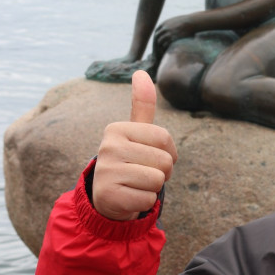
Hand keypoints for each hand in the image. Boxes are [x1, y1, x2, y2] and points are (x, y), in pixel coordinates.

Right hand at [93, 70, 177, 220]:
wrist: (108, 197)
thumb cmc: (130, 161)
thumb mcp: (135, 133)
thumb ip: (141, 106)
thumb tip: (141, 72)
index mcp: (116, 128)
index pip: (165, 138)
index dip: (168, 153)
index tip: (150, 156)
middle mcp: (108, 147)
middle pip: (164, 161)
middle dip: (161, 172)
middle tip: (142, 174)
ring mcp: (106, 171)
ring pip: (157, 181)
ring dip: (153, 188)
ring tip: (136, 185)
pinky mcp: (108, 196)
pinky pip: (148, 200)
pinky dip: (144, 202)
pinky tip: (130, 197)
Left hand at [152, 17, 193, 60]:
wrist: (191, 22)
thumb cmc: (186, 21)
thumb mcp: (175, 20)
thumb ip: (170, 25)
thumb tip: (170, 29)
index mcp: (164, 23)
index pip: (157, 31)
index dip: (157, 37)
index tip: (158, 41)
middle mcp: (165, 28)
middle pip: (157, 37)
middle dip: (157, 42)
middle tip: (158, 47)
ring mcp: (168, 33)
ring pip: (160, 41)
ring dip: (160, 46)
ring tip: (162, 50)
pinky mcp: (173, 38)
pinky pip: (165, 44)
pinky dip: (165, 48)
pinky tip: (167, 50)